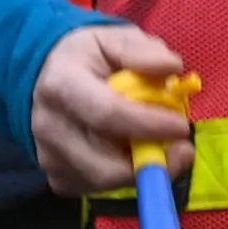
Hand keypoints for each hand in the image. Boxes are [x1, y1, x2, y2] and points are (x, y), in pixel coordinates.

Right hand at [30, 23, 194, 194]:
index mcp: (62, 85)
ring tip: (161, 148)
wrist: (44, 74)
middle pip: (104, 165)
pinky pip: (95, 189)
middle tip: (183, 149)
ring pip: (103, 182)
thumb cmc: (88, 56)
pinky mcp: (55, 176)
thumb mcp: (113, 39)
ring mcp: (48, 156)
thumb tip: (172, 67)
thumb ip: (142, 51)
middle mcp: (49, 126)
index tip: (182, 126)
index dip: (149, 126)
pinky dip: (122, 179)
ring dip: (140, 171)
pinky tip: (132, 155)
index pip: (107, 115)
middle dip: (151, 163)